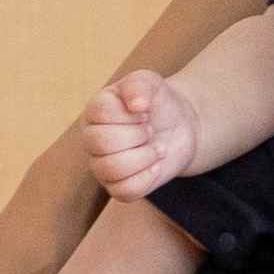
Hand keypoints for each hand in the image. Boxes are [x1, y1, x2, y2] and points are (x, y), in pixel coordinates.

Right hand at [80, 68, 200, 196]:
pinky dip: (146, 179)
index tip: (145, 110)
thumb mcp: (150, 82)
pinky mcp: (117, 186)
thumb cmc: (158, 102)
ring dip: (144, 158)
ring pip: (110, 170)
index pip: (100, 113)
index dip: (129, 113)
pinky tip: (156, 166)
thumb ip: (139, 85)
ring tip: (157, 148)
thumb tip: (136, 105)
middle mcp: (92, 139)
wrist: (180, 126)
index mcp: (94, 112)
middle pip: (102, 143)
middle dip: (137, 136)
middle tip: (151, 130)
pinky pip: (123, 192)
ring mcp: (102, 165)